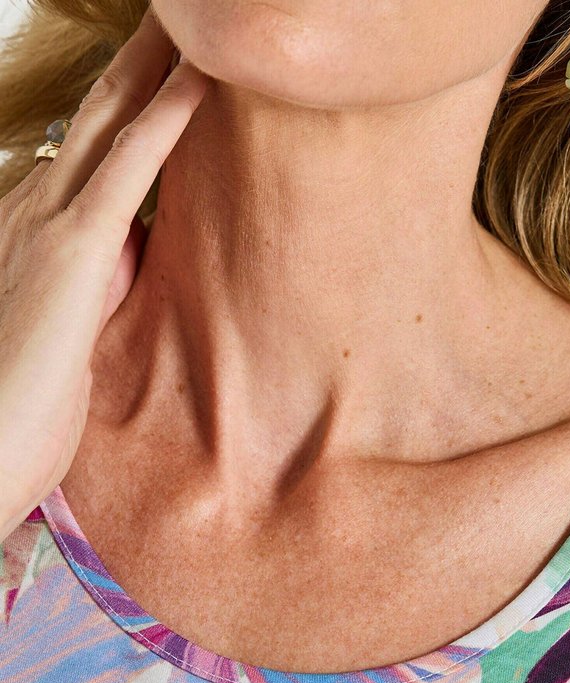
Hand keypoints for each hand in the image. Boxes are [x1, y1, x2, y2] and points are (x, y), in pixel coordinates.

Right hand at [0, 4, 207, 540]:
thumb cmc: (22, 411)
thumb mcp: (68, 333)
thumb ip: (99, 283)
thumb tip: (137, 249)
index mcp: (33, 230)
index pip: (93, 150)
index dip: (133, 100)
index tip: (172, 62)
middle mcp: (32, 208)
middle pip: (101, 113)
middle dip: (144, 55)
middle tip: (184, 11)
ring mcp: (49, 223)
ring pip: (115, 118)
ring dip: (158, 61)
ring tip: (197, 17)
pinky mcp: (77, 251)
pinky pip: (130, 166)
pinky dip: (169, 117)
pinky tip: (202, 77)